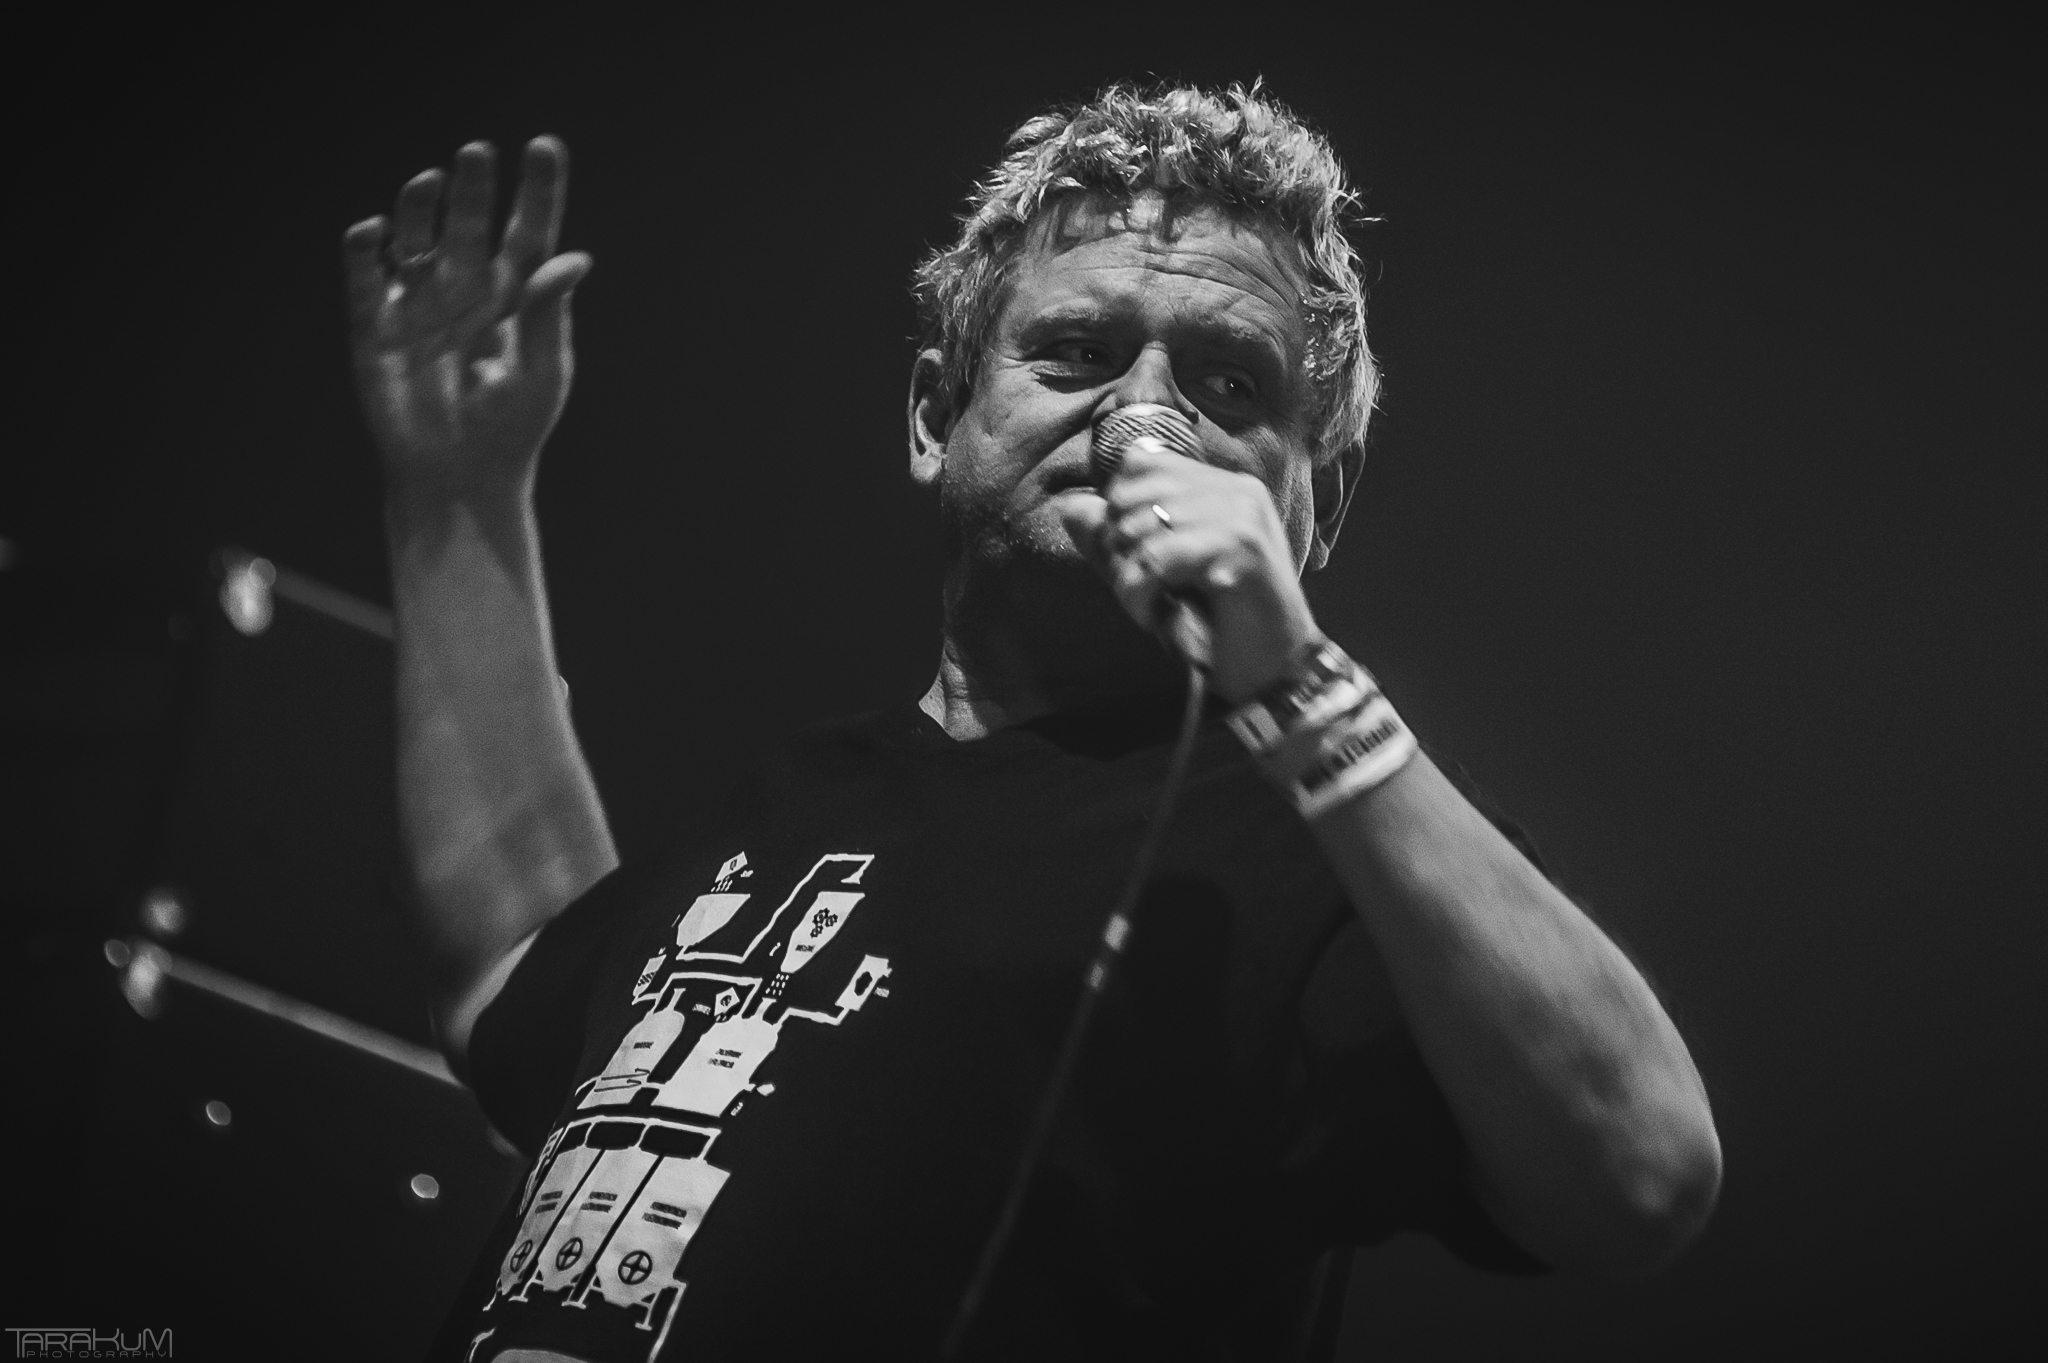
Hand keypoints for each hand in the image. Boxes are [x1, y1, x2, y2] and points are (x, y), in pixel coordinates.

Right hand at [344, 137, 589, 494]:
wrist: (460, 477)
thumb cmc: (513, 428)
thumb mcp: (542, 372)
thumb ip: (552, 313)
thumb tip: (575, 257)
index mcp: (516, 296)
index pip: (530, 230)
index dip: (537, 189)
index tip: (545, 147)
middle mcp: (466, 288)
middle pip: (469, 221)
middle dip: (475, 186)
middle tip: (479, 152)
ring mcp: (420, 302)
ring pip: (416, 237)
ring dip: (420, 206)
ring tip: (432, 180)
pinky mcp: (377, 326)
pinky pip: (365, 277)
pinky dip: (365, 251)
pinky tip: (377, 231)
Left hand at [1058, 439, 1320, 702]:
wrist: (1276, 671)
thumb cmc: (1219, 623)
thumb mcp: (1162, 573)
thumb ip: (1118, 538)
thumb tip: (1068, 506)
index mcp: (1225, 486)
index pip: (1142, 461)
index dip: (1119, 506)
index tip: (1132, 556)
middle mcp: (1236, 491)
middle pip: (1134, 492)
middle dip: (1118, 546)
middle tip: (1136, 587)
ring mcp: (1241, 517)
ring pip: (1140, 527)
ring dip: (1128, 578)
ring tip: (1147, 608)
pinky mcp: (1240, 549)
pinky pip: (1158, 559)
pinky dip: (1142, 593)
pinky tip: (1155, 617)